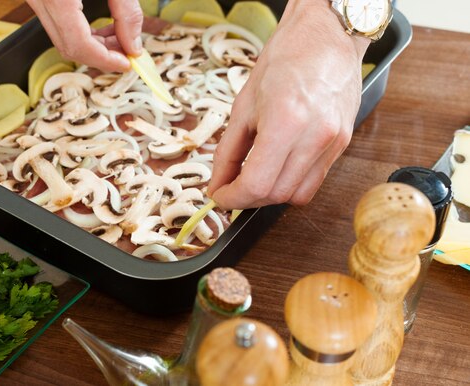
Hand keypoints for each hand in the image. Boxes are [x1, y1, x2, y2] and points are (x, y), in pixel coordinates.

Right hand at [26, 0, 143, 71]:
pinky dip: (84, 34)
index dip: (106, 60)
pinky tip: (105, 30)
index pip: (79, 45)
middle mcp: (39, 0)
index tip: (128, 63)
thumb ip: (126, 12)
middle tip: (128, 54)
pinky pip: (60, 26)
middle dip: (102, 57)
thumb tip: (133, 46)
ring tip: (121, 39)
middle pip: (69, 47)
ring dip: (94, 47)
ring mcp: (37, 0)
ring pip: (63, 40)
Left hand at [208, 0, 369, 209]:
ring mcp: (334, 142)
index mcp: (285, 121)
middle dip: (248, 198)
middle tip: (232, 187)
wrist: (326, 36)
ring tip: (255, 176)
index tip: (220, 196)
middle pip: (276, 194)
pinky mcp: (343, 143)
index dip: (232, 198)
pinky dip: (291, 183)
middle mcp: (315, 136)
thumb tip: (218, 183)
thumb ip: (228, 152)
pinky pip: (315, 181)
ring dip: (270, 194)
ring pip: (297, 195)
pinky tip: (278, 167)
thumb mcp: (243, 106)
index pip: (256, 184)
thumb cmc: (285, 60)